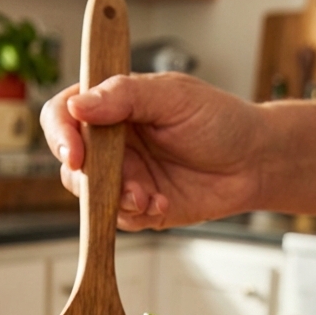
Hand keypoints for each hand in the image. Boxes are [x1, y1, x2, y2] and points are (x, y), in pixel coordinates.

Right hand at [40, 72, 263, 230]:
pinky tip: (162, 203)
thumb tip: (79, 104)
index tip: (74, 152)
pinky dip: (137, 214)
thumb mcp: (174, 96)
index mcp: (113, 105)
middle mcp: (112, 141)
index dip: (60, 133)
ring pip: (90, 196)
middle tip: (120, 182)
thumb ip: (125, 96)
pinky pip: (118, 218)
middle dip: (89, 177)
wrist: (255, 162)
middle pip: (71, 161)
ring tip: (147, 196)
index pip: (64, 114)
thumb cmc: (220, 120)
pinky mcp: (139, 206)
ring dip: (115, 199)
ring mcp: (124, 175)